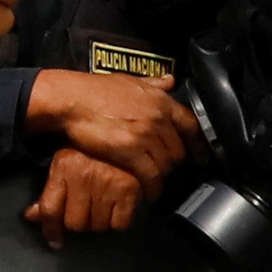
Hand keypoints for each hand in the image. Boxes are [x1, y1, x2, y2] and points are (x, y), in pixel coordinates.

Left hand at [22, 144, 146, 245]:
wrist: (123, 133)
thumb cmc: (89, 151)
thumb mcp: (64, 164)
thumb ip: (49, 192)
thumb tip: (31, 217)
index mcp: (64, 167)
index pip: (50, 209)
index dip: (50, 229)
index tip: (55, 240)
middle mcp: (84, 176)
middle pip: (75, 223)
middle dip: (79, 221)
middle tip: (85, 211)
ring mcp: (107, 184)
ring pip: (97, 226)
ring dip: (98, 222)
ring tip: (101, 206)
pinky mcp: (129, 190)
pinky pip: (119, 224)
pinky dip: (118, 221)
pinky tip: (117, 207)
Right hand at [32, 65, 196, 185]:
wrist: (72, 100)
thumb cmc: (95, 89)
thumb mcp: (128, 81)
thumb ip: (153, 83)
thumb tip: (170, 80)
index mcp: (160, 100)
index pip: (191, 124)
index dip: (198, 143)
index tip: (200, 155)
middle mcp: (158, 118)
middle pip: (178, 150)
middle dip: (171, 163)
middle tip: (161, 169)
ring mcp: (145, 135)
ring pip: (166, 165)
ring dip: (160, 176)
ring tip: (152, 182)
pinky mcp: (131, 152)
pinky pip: (151, 176)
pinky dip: (151, 187)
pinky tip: (147, 191)